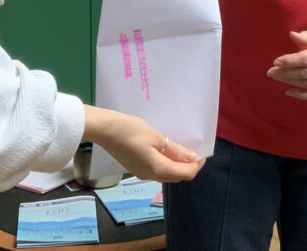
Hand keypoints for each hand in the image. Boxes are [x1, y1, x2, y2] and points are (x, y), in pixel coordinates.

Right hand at [83, 105, 203, 183]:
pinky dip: (166, 163)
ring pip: (167, 174)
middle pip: (176, 176)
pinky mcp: (136, 167)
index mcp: (158, 169)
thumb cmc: (131, 130)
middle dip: (187, 166)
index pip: (185, 173)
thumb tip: (192, 158)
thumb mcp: (156, 137)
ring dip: (176, 164)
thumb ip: (175, 150)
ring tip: (180, 148)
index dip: (197, 164)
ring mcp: (142, 173)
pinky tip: (165, 150)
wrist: (104, 129)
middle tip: (192, 149)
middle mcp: (151, 176)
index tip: (202, 152)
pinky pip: (157, 169)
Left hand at [266, 26, 306, 98]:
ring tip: (276, 77)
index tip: (276, 61)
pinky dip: (302, 96)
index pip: (304, 59)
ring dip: (290, 82)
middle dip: (285, 73)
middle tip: (270, 72)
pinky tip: (289, 92)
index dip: (289, 61)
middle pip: (303, 73)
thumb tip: (291, 35)